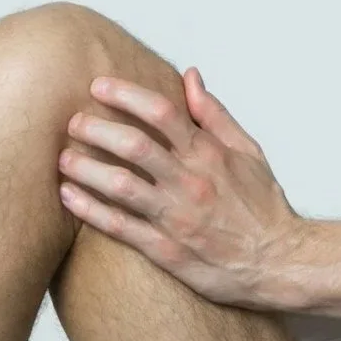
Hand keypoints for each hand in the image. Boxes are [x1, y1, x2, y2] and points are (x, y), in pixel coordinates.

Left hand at [58, 68, 300, 307]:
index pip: (161, 112)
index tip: (98, 86)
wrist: (278, 263)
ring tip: (62, 158)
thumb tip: (189, 77)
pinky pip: (119, 227)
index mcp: (209, 154)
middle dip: (95, 129)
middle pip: (133, 145)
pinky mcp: (165, 250)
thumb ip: (215, 114)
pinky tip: (68, 196)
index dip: (125, 94)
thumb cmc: (263, 207)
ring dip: (85, 168)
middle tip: (72, 122)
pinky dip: (90, 209)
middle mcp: (190, 182)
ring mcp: (176, 217)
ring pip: (120, 185)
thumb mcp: (248, 152)